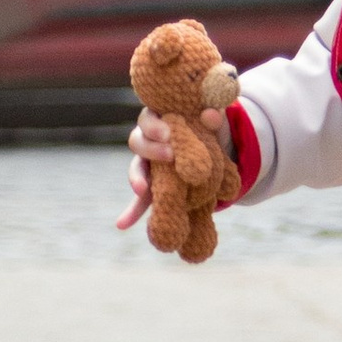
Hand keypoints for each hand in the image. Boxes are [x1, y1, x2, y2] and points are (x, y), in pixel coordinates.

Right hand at [117, 102, 230, 232]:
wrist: (218, 149)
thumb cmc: (209, 127)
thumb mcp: (214, 120)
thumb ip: (213, 117)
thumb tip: (211, 116)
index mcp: (160, 120)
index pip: (147, 119)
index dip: (154, 126)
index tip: (168, 135)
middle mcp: (149, 141)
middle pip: (138, 142)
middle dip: (151, 150)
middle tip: (170, 156)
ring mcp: (150, 165)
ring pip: (136, 170)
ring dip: (137, 180)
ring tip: (142, 191)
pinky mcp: (155, 186)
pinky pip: (140, 200)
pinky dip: (131, 212)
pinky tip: (123, 225)